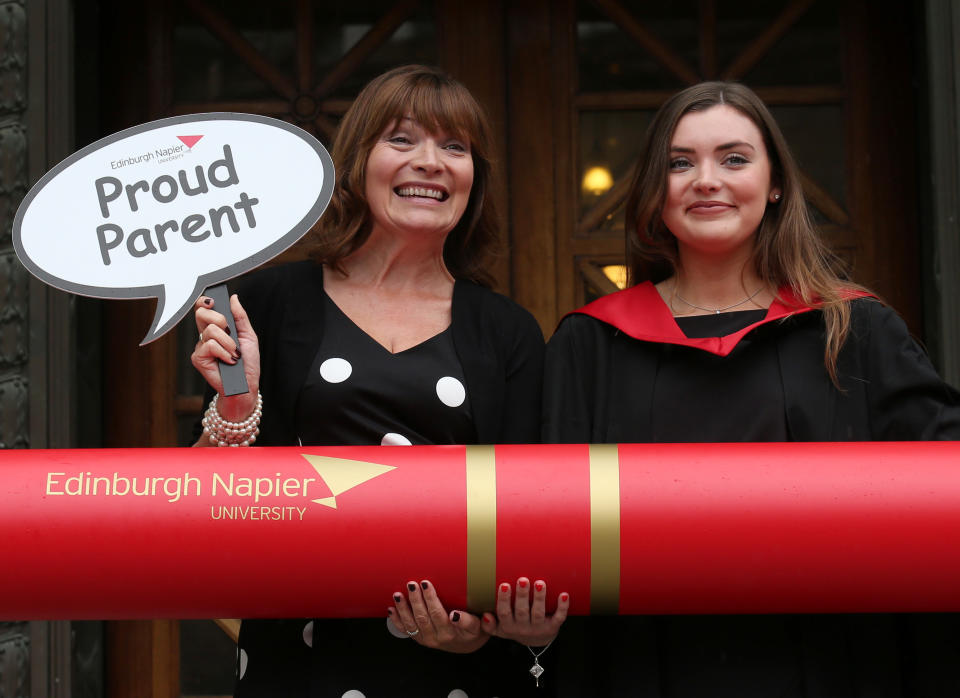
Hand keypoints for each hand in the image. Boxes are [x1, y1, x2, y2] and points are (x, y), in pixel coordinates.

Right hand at [190, 294, 260, 421]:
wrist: (246, 384)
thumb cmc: (247, 362)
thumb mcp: (248, 335)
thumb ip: (239, 316)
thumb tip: (233, 298)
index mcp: (216, 328)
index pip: (204, 309)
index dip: (204, 301)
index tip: (213, 300)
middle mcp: (205, 336)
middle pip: (202, 314)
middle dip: (220, 319)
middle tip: (230, 332)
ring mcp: (200, 347)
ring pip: (210, 330)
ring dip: (228, 342)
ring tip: (234, 353)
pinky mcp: (198, 358)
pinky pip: (210, 346)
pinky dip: (224, 352)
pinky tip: (229, 361)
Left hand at [388, 580, 488, 653]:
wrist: (466, 644)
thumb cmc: (472, 631)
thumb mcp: (477, 626)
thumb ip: (468, 621)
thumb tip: (455, 615)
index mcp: (450, 633)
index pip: (438, 613)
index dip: (430, 598)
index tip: (426, 583)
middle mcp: (436, 638)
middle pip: (422, 617)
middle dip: (415, 599)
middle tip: (412, 583)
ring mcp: (426, 639)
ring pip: (411, 624)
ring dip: (403, 609)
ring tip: (398, 594)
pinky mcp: (419, 638)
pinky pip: (406, 630)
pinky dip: (397, 620)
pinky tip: (392, 609)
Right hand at [482, 577, 568, 646]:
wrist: (536, 640)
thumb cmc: (515, 626)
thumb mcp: (500, 629)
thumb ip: (490, 624)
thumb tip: (485, 615)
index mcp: (509, 626)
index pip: (504, 613)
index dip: (504, 600)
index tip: (504, 584)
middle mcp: (523, 628)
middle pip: (522, 611)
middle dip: (522, 595)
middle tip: (523, 579)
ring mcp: (539, 628)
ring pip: (539, 613)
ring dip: (539, 598)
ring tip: (540, 583)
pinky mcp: (552, 627)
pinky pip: (558, 618)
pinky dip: (562, 607)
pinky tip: (563, 595)